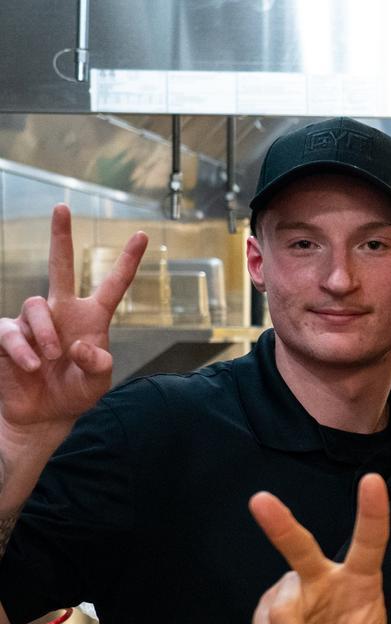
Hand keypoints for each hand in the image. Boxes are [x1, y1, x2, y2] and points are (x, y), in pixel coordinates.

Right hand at [0, 204, 146, 429]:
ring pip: (36, 306)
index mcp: (92, 318)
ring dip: (44, 334)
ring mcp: (34, 321)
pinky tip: (30, 365)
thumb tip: (80, 346)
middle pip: (60, 266)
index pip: (113, 285)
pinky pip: (10, 330)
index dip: (127, 261)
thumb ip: (98, 364)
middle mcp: (63, 312)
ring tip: (48, 360)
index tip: (142, 235)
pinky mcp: (7, 335)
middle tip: (62, 207)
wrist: (43, 415)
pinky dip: (21, 349)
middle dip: (60, 236)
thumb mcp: (97, 382)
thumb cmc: (75, 393)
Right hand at [249, 474, 389, 623]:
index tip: (372, 480)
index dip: (372, 512)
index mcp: (361, 578)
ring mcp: (289, 594)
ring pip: (281, 615)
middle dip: (281, 525)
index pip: (370, 541)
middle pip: (301, 550)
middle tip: (260, 500)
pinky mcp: (265, 615)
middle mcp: (322, 576)